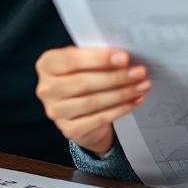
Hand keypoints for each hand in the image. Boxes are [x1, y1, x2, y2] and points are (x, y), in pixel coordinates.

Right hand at [35, 47, 150, 156]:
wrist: (80, 112)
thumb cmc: (84, 78)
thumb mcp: (84, 63)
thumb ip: (96, 57)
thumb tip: (124, 58)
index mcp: (47, 65)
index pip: (71, 60)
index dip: (99, 58)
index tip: (124, 57)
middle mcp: (46, 89)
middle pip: (84, 82)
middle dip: (116, 77)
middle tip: (139, 73)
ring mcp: (55, 112)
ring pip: (93, 101)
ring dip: (122, 93)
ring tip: (141, 86)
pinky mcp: (69, 129)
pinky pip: (99, 118)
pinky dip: (120, 109)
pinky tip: (134, 101)